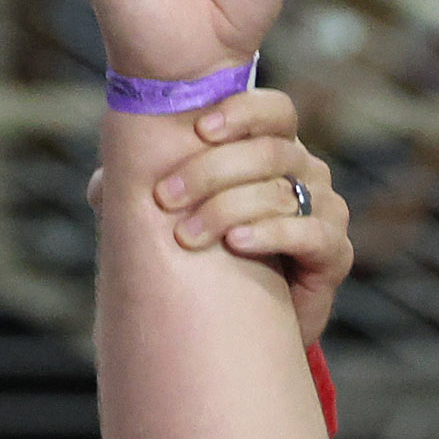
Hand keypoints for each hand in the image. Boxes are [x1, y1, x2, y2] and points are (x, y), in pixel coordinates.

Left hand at [95, 86, 352, 348]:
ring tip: (186, 235)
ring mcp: (327, 210)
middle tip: (165, 197)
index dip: (241, 112)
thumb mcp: (174, 219)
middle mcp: (307, 172)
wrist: (247, 328)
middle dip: (210, 171)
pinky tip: (236, 245)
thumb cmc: (213, 261)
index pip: (274, 110)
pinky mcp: (335, 253)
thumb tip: (103, 186)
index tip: (199, 130)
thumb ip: (146, 194)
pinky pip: (308, 232)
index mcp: (276, 149)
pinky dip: (269, 235)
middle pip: (270, 150)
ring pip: (281, 190)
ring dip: (226, 208)